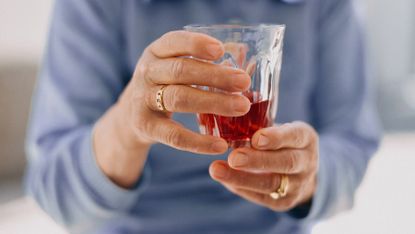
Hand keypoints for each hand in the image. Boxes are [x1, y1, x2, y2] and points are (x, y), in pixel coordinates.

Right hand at [93, 31, 250, 186]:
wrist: (130, 116)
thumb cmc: (165, 85)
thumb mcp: (174, 68)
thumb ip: (202, 61)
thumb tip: (241, 53)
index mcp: (156, 52)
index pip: (174, 42)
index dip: (196, 45)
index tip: (220, 50)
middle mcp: (147, 72)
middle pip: (181, 71)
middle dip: (215, 76)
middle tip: (244, 82)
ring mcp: (143, 99)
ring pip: (179, 98)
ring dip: (213, 102)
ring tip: (242, 107)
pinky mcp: (145, 126)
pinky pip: (174, 135)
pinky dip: (199, 142)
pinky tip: (221, 145)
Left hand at [209, 122, 318, 211]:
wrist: (298, 173)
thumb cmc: (279, 141)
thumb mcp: (279, 128)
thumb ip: (260, 123)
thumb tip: (227, 107)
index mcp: (306, 138)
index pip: (295, 136)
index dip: (276, 138)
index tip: (256, 138)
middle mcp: (307, 163)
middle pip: (285, 163)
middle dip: (257, 161)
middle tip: (234, 157)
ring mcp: (297, 185)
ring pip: (270, 184)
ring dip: (241, 178)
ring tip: (216, 170)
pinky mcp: (283, 202)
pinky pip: (260, 196)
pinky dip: (239, 186)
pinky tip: (223, 178)